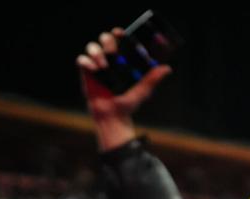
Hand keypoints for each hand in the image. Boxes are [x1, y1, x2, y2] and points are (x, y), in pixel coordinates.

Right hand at [76, 28, 170, 150]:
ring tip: (104, 67)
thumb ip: (152, 79)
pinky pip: (82, 60)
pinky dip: (87, 62)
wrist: (113, 115)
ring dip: (97, 53)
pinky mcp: (86, 72)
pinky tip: (94, 70)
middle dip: (107, 41)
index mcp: (122, 60)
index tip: (119, 33)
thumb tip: (167, 69)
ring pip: (92, 47)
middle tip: (111, 51)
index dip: (118, 33)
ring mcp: (97, 64)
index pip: (119, 40)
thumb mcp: (142, 90)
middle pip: (104, 39)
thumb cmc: (128, 102)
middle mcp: (109, 59)